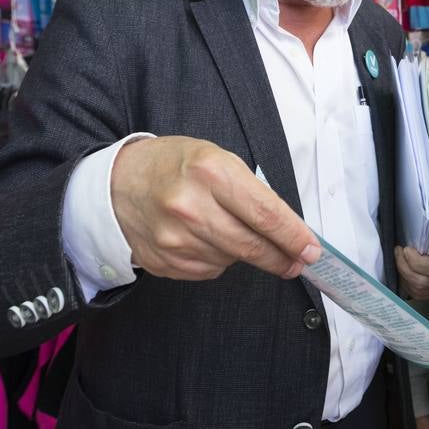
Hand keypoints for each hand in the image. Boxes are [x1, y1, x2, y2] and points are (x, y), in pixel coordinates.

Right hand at [110, 136, 319, 280]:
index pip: (265, 214)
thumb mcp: (216, 158)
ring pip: (231, 260)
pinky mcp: (164, 262)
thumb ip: (251, 192)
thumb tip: (288, 229)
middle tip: (297, 261)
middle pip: (251, 245)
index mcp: (210, 172)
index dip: (294, 236)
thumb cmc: (174, 165)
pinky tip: (206, 239)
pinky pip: (209, 270)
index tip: (311, 250)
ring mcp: (174, 239)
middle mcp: (191, 207)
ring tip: (230, 231)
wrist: (116, 183)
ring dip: (244, 253)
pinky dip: (218, 259)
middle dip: (281, 257)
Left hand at [397, 230, 428, 300]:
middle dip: (404, 268)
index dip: (416, 262)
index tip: (406, 249)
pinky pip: (422, 295)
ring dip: (404, 277)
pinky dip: (408, 285)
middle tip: (398, 252)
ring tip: (399, 261)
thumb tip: (412, 232)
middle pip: (424, 282)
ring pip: (421, 291)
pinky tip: (404, 271)